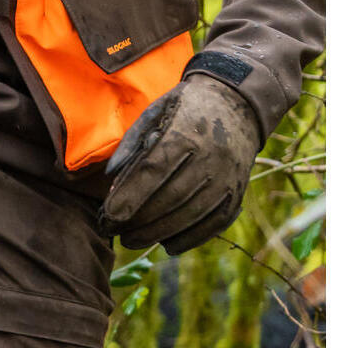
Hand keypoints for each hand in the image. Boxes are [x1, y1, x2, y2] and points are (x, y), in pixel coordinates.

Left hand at [100, 71, 261, 253]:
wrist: (237, 102)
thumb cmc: (185, 108)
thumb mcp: (155, 111)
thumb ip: (132, 143)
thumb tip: (110, 178)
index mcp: (187, 131)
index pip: (155, 169)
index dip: (131, 195)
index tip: (109, 214)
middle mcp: (212, 156)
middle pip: (171, 197)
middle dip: (139, 220)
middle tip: (113, 231)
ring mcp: (228, 176)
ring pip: (192, 214)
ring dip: (159, 233)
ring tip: (132, 240)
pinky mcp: (239, 190)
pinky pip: (216, 222)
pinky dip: (191, 238)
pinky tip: (167, 245)